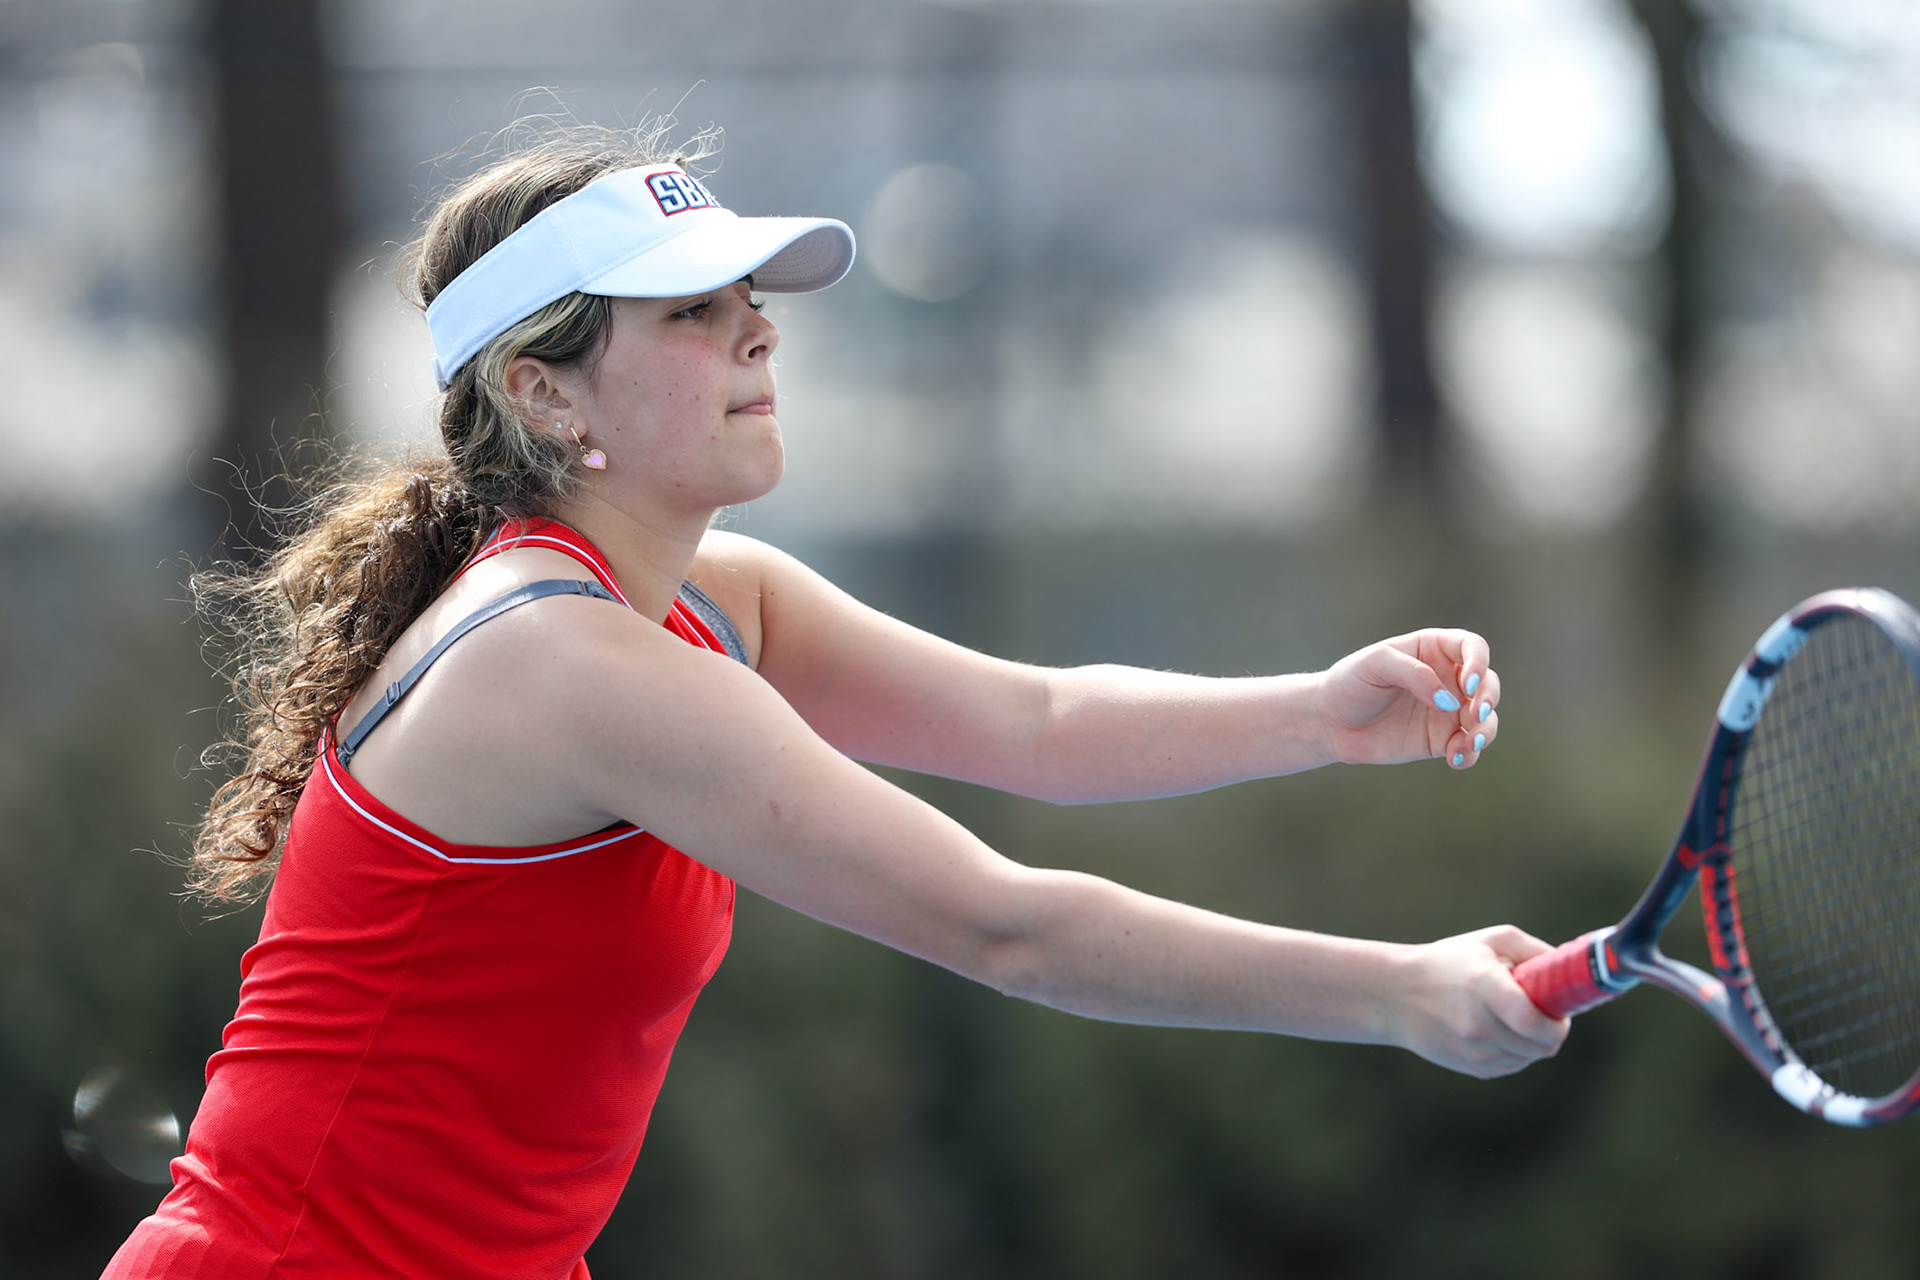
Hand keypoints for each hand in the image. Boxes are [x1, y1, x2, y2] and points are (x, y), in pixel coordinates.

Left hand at [1314, 629, 1500, 769]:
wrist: (1329, 721)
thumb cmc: (1350, 683)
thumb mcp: (1375, 664)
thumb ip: (1413, 674)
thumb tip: (1449, 701)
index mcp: (1433, 650)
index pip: (1472, 646)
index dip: (1478, 662)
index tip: (1467, 683)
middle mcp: (1447, 679)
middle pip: (1488, 683)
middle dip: (1488, 697)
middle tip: (1473, 713)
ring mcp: (1447, 711)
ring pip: (1485, 719)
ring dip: (1485, 730)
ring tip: (1468, 741)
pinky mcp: (1441, 740)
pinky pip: (1467, 748)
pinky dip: (1469, 754)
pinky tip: (1454, 758)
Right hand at [1383, 926, 1569, 1077]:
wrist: (1396, 995)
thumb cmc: (1448, 962)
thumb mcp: (1491, 941)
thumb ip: (1535, 952)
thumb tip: (1570, 971)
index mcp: (1484, 987)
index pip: (1533, 1021)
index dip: (1557, 1023)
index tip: (1560, 1013)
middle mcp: (1478, 1025)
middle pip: (1541, 1045)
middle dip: (1551, 1030)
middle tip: (1542, 1011)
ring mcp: (1473, 1051)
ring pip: (1530, 1056)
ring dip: (1533, 1041)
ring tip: (1512, 1017)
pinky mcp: (1472, 1068)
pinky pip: (1513, 1065)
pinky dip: (1516, 1050)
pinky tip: (1497, 1029)